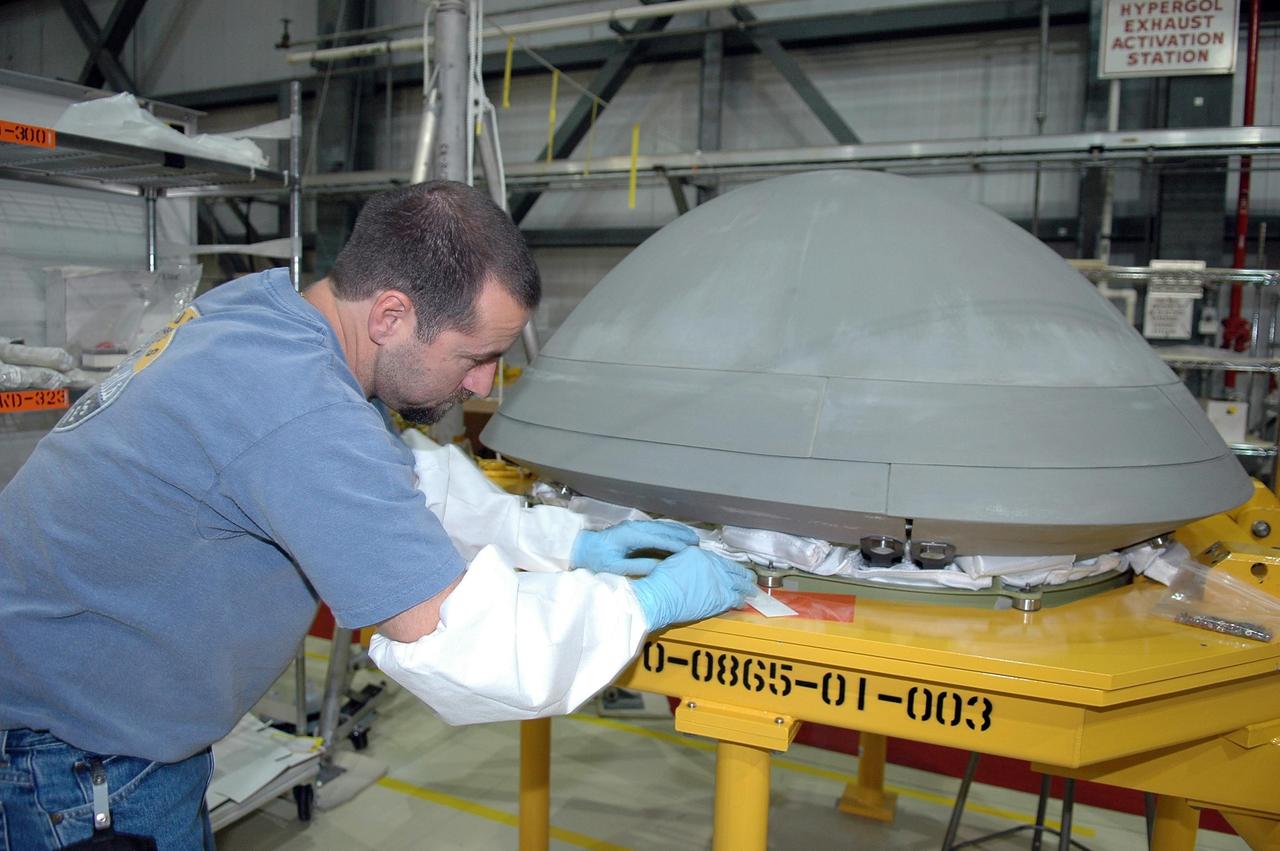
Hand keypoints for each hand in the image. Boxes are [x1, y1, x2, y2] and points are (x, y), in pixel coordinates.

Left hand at [571, 520, 699, 575]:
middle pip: (662, 529)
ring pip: (660, 526)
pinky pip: (654, 528)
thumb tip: (661, 567)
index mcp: (630, 535)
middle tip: (696, 543)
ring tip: (691, 537)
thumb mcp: (616, 567)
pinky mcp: (633, 528)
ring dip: (676, 531)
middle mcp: (634, 527)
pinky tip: (676, 534)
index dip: (674, 544)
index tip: (689, 550)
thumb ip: (639, 566)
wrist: (581, 548)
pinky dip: (668, 531)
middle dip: (680, 535)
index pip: (658, 539)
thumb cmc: (596, 559)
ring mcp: (634, 526)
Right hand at [631, 548, 756, 630]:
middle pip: (734, 570)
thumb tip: (695, 567)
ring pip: (739, 584)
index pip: (720, 560)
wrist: (662, 596)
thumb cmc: (662, 581)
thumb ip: (689, 562)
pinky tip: (744, 603)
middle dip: (743, 575)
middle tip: (749, 578)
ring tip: (751, 591)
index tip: (730, 570)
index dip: (728, 567)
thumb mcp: (674, 561)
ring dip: (746, 588)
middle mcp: (714, 566)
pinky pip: (736, 598)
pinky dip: (741, 601)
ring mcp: (719, 581)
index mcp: (701, 555)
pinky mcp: (721, 598)